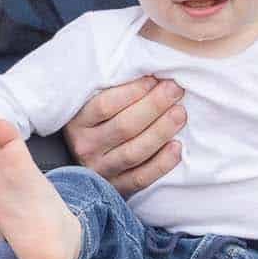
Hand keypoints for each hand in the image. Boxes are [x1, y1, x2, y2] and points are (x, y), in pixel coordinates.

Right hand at [63, 76, 183, 197]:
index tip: (154, 78)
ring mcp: (100, 170)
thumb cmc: (97, 124)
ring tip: (180, 113)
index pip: (105, 105)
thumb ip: (112, 89)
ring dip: (161, 131)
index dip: (133, 91)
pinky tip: (177, 147)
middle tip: (175, 90)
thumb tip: (148, 70)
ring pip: (135, 152)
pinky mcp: (116, 188)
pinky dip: (162, 163)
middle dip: (154, 106)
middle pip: (124, 127)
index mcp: (76, 123)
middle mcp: (85, 148)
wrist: (81, 170)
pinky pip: (142, 177)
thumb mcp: (91, 105)